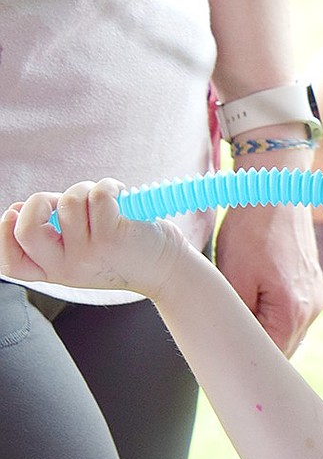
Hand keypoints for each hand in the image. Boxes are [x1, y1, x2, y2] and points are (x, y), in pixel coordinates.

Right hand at [0, 179, 187, 298]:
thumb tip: (27, 206)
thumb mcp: (84, 253)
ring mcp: (88, 253)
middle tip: (65, 200)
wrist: (168, 269)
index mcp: (56, 271)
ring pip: (67, 201)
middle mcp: (67, 267)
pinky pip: (97, 195)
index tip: (17, 212)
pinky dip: (110, 187)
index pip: (11, 263)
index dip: (3, 233)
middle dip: (40, 201)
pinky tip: (122, 197)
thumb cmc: (126, 251)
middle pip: (27, 229)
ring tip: (107, 200)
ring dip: (87, 189)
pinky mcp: (112, 237)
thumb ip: (57, 236)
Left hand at [214, 202, 322, 357]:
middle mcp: (312, 311)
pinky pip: (291, 315)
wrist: (274, 193)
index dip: (246, 365)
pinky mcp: (310, 286)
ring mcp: (314, 298)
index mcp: (293, 313)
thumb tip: (230, 347)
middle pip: (281, 350)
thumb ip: (235, 321)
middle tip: (220, 345)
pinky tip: (250, 300)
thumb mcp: (231, 279)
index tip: (222, 364)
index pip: (270, 360)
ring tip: (233, 318)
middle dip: (254, 351)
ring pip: (285, 333)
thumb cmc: (250, 231)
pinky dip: (271, 316)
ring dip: (262, 332)